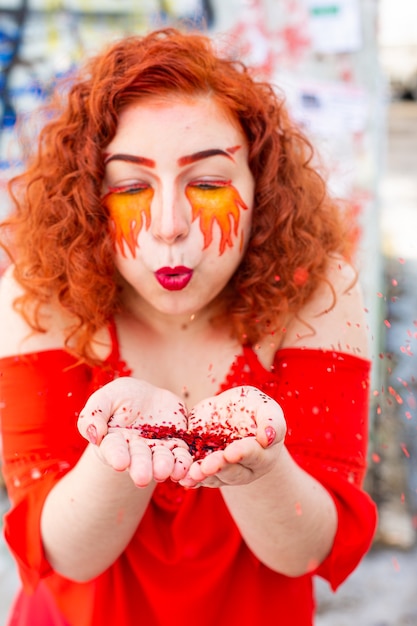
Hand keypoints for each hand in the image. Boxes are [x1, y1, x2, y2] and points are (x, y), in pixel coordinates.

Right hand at [77, 377, 191, 486]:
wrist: (147, 397)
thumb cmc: (120, 398)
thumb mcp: (104, 399)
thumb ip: (94, 415)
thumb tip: (93, 434)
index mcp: (114, 442)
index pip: (114, 450)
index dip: (117, 456)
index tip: (120, 463)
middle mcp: (136, 452)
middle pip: (139, 460)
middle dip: (141, 468)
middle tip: (143, 477)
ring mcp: (158, 450)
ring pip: (162, 461)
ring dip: (164, 467)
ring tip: (165, 471)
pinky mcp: (177, 445)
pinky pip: (182, 457)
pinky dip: (183, 464)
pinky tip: (185, 468)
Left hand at [179, 386, 285, 487]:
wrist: (227, 412)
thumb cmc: (251, 407)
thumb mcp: (263, 406)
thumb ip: (270, 420)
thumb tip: (268, 438)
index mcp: (264, 453)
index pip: (254, 455)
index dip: (243, 453)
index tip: (231, 452)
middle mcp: (246, 468)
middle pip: (234, 471)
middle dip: (220, 467)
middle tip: (207, 466)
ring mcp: (226, 473)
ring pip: (215, 478)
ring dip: (203, 476)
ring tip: (193, 474)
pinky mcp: (206, 471)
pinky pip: (199, 478)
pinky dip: (191, 479)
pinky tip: (183, 478)